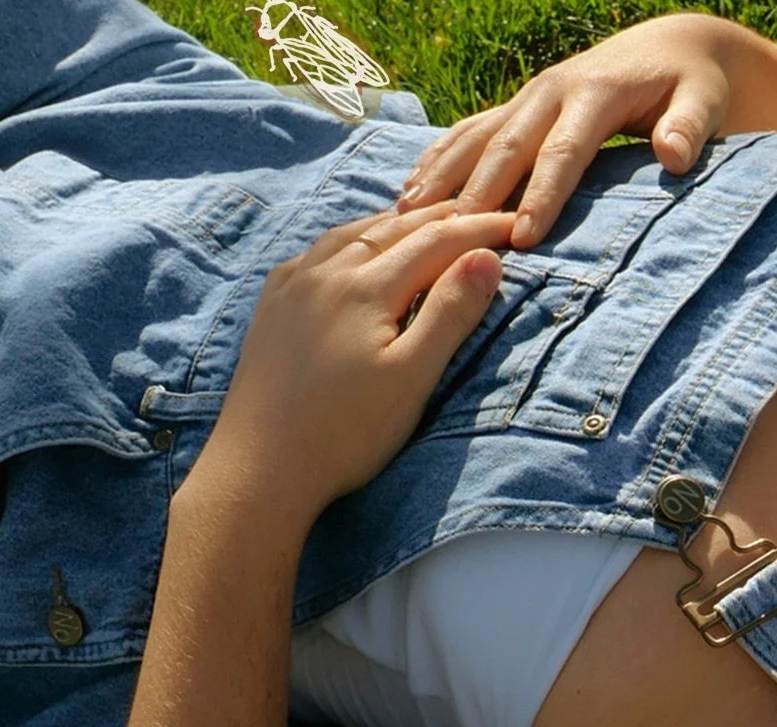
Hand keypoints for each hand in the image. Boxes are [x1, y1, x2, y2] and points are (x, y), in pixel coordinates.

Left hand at [198, 202, 514, 523]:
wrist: (262, 465)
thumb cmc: (346, 432)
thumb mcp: (412, 377)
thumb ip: (451, 313)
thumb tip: (486, 258)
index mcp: (366, 287)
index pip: (436, 242)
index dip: (479, 231)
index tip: (514, 226)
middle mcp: (326, 271)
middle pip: (394, 229)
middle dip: (442, 219)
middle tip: (481, 211)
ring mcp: (293, 285)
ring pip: (353, 234)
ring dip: (396, 223)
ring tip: (426, 220)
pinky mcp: (273, 306)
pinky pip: (318, 251)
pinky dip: (352, 239)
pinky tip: (357, 248)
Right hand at [394, 15, 742, 250]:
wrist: (671, 48)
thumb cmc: (693, 86)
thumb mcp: (704, 102)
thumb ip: (690, 127)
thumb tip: (675, 156)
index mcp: (593, 95)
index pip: (562, 153)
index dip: (542, 196)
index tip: (525, 239)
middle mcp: (550, 92)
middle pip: (506, 148)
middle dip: (476, 194)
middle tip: (447, 240)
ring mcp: (529, 97)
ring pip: (475, 136)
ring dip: (440, 175)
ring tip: (406, 216)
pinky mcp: (519, 106)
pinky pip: (470, 131)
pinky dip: (439, 159)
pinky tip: (412, 192)